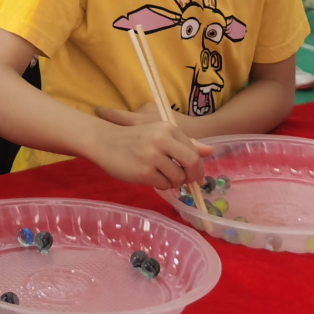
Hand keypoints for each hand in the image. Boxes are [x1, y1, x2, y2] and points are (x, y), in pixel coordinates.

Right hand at [87, 112, 211, 189]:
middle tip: (188, 183)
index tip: (196, 176)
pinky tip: (151, 178)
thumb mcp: (160, 134)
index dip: (198, 167)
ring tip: (162, 176)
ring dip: (174, 182)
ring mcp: (152, 156)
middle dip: (192, 176)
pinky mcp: (143, 171)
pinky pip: (163, 185)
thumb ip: (185, 142)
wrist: (104, 141)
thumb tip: (210, 151)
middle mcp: (162, 140)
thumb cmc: (133, 138)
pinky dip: (161, 186)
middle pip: (191, 163)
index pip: (194, 152)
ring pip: (178, 177)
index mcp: (168, 128)